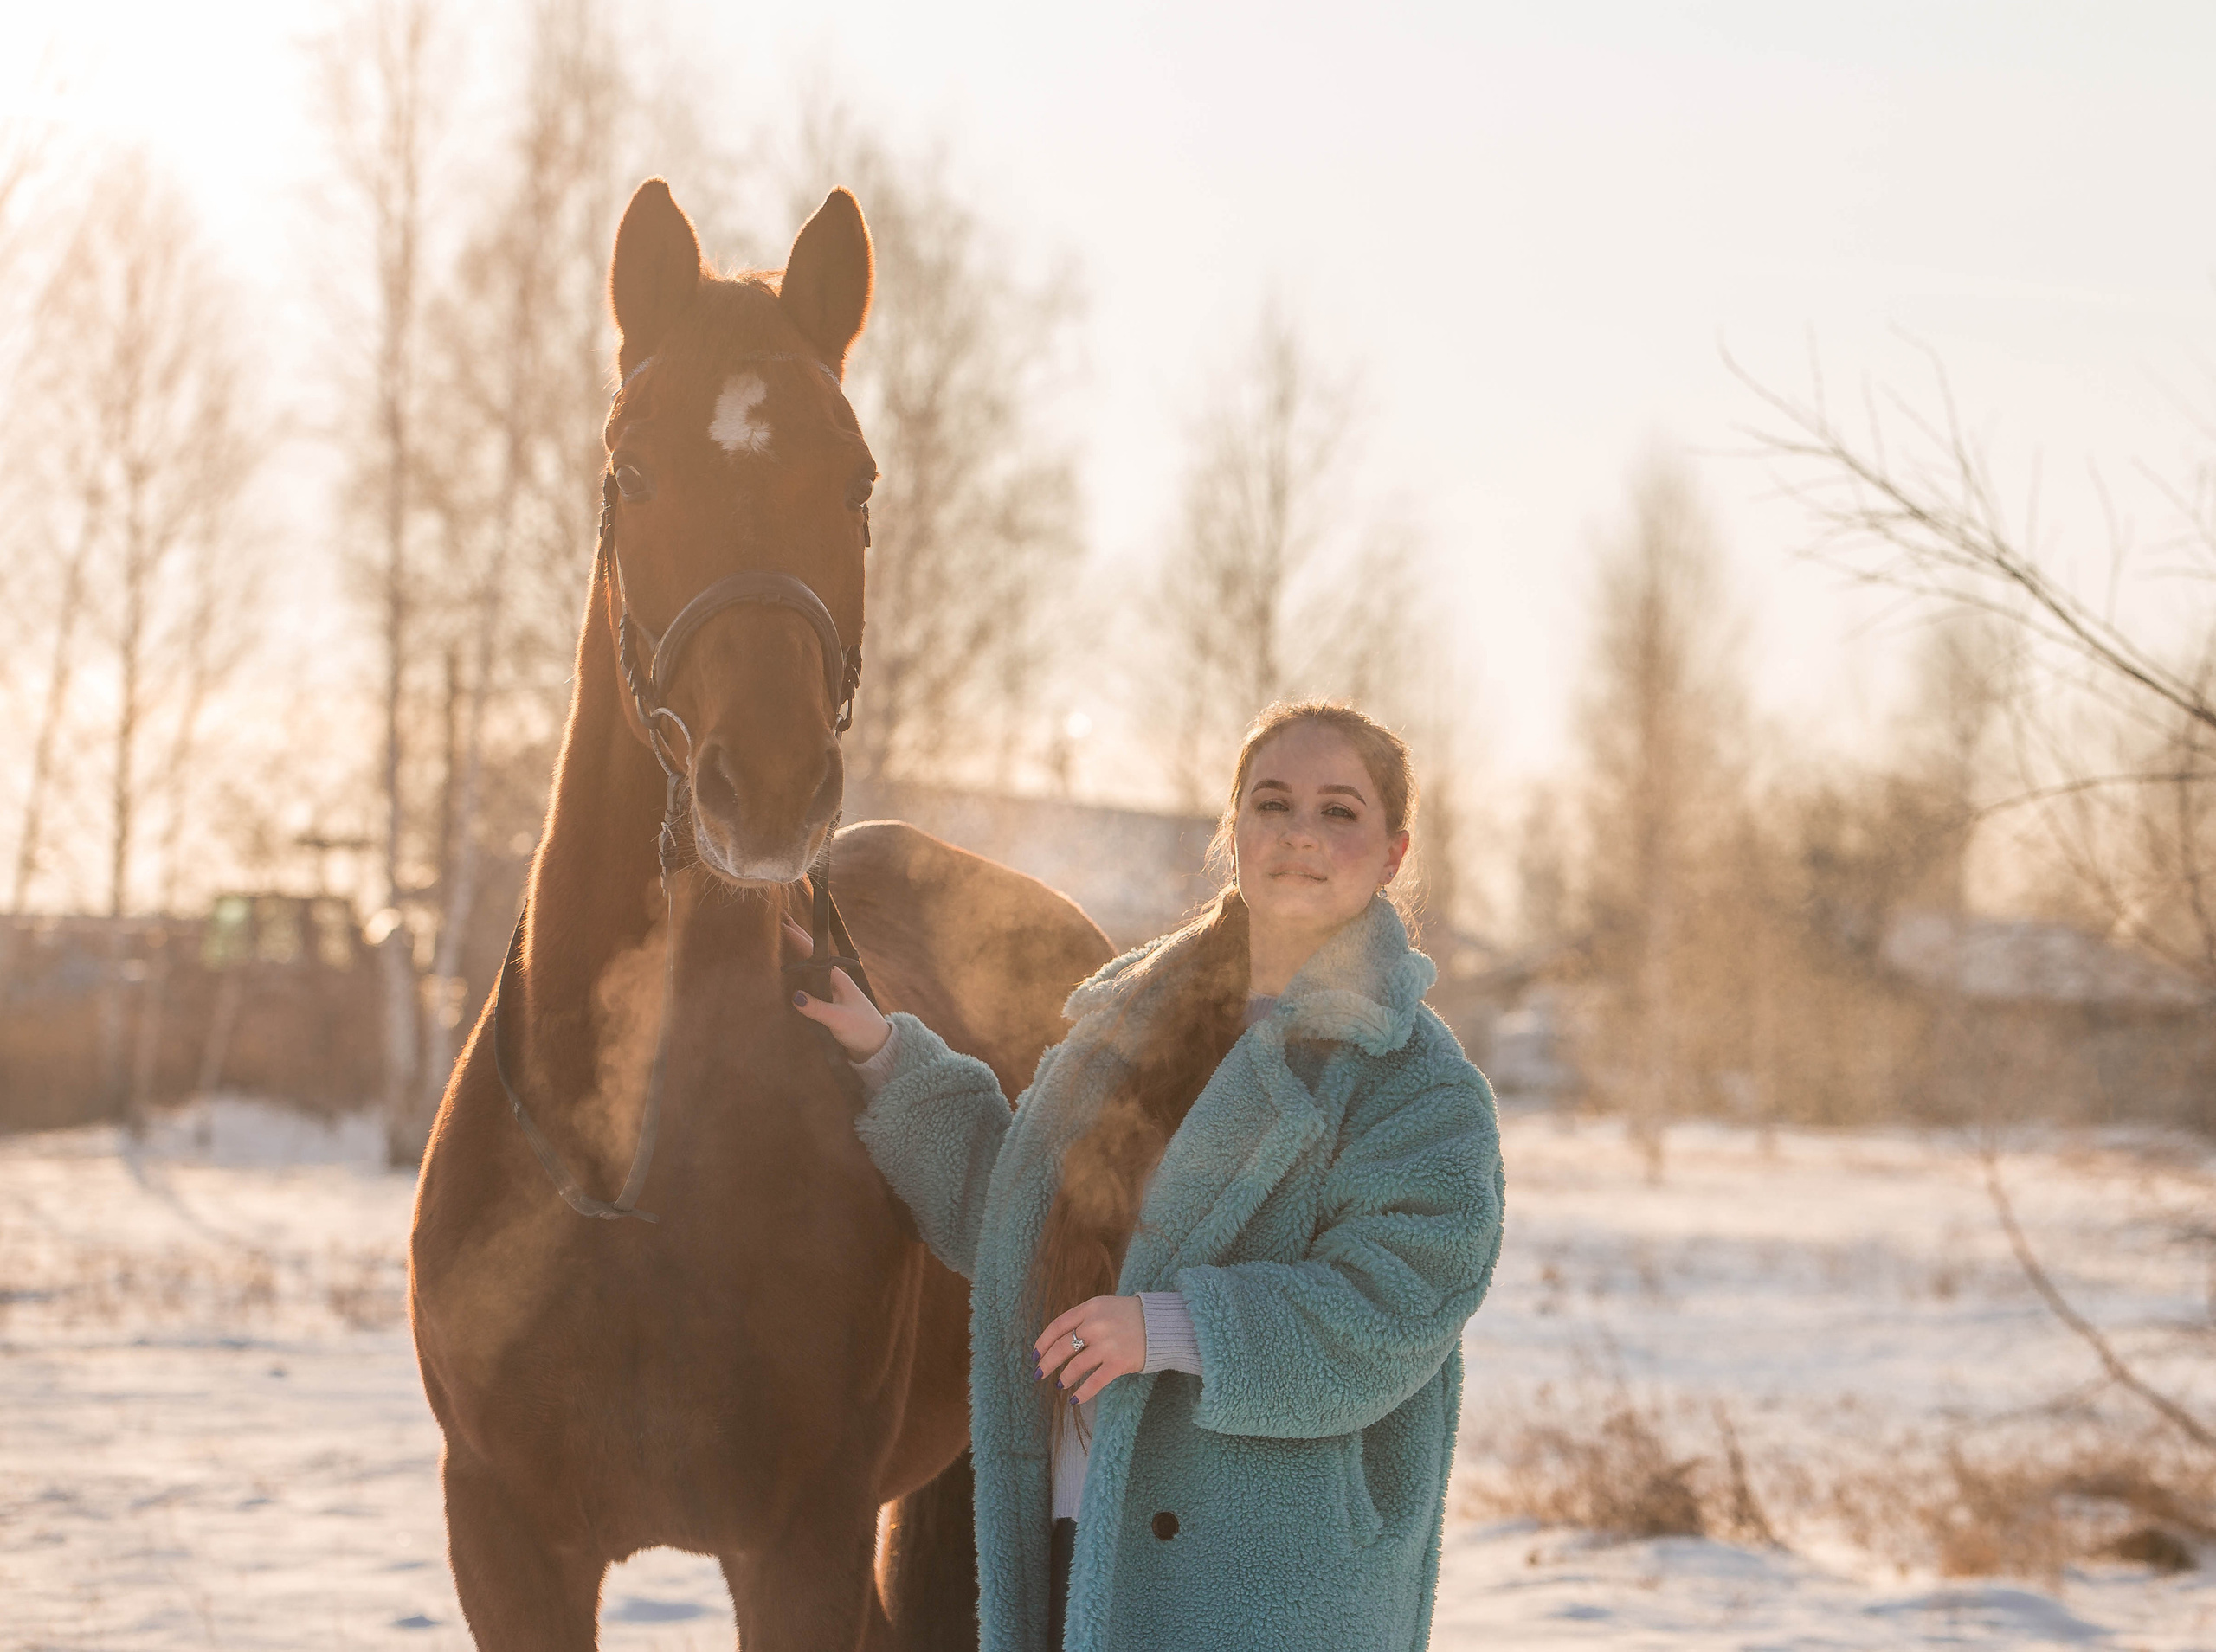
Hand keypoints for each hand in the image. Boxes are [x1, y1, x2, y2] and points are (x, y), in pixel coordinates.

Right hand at [783, 915, 890, 1061]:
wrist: (877, 1044)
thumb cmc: (862, 1029)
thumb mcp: (839, 1020)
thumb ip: (818, 1009)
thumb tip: (795, 996)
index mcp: (838, 978)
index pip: (815, 953)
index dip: (798, 939)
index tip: (783, 924)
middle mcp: (834, 979)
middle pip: (813, 953)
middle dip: (798, 937)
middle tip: (782, 920)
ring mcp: (832, 989)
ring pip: (811, 965)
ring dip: (798, 951)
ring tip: (785, 937)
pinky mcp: (829, 1000)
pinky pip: (811, 980)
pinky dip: (800, 970)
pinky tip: (793, 968)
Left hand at [1033, 1295, 1145, 1403]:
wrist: (1161, 1323)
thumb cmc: (1130, 1316)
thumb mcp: (1104, 1307)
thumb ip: (1083, 1319)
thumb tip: (1058, 1340)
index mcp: (1089, 1308)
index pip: (1057, 1326)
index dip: (1043, 1342)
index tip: (1035, 1355)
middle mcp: (1095, 1325)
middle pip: (1062, 1347)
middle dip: (1047, 1363)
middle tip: (1039, 1373)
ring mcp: (1107, 1344)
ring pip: (1075, 1366)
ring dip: (1064, 1378)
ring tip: (1060, 1384)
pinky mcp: (1119, 1362)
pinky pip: (1094, 1382)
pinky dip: (1082, 1393)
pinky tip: (1075, 1399)